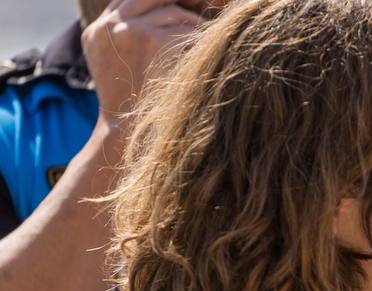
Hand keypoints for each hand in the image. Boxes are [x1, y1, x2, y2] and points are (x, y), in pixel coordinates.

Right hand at [82, 0, 204, 122]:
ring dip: (196, 25)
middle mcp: (110, 26)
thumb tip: (164, 17)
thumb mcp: (116, 67)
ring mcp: (132, 30)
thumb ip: (127, 38)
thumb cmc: (134, 106)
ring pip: (174, 11)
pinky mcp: (155, 40)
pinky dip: (203, 40)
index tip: (182, 8)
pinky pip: (188, 29)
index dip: (157, 2)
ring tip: (209, 40)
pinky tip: (212, 51)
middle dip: (180, 2)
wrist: (130, 133)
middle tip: (203, 9)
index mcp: (97, 31)